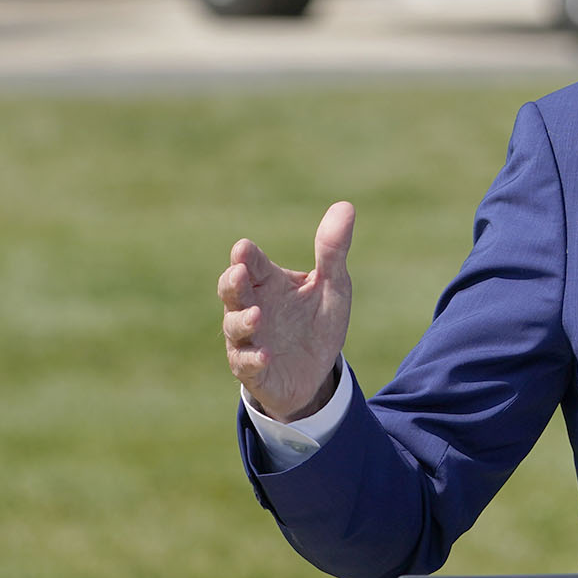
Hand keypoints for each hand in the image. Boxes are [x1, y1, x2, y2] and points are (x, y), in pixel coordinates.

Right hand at [219, 201, 354, 421]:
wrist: (317, 371)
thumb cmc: (318, 321)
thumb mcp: (332, 285)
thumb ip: (333, 250)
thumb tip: (346, 206)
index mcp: (268, 282)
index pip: (252, 264)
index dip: (246, 256)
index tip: (243, 248)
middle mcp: (252, 306)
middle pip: (231, 291)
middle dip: (232, 282)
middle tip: (239, 273)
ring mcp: (248, 338)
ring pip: (233, 327)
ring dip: (242, 321)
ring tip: (257, 316)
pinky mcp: (252, 368)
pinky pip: (246, 363)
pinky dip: (253, 358)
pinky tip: (265, 355)